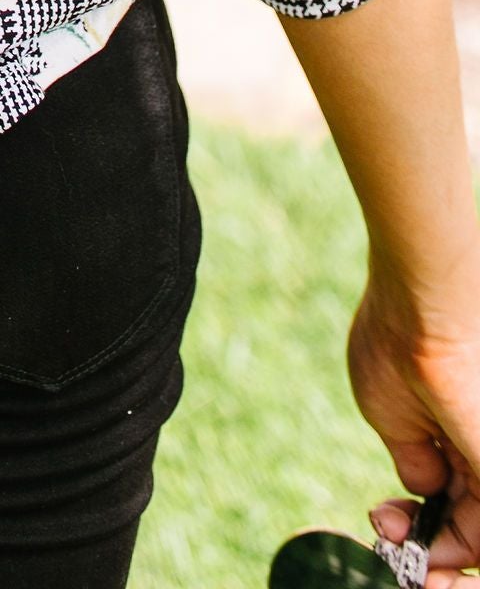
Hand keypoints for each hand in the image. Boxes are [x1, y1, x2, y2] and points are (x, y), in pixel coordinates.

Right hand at [352, 263, 479, 572]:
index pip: (452, 495)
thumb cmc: (398, 343)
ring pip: (477, 524)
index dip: (423, 524)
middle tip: (395, 543)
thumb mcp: (389, 411)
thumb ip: (414, 458)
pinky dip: (460, 546)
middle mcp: (477, 442)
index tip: (389, 527)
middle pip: (467, 517)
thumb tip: (424, 488)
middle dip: (430, 544)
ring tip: (398, 537)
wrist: (426, 310)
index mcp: (456, 428)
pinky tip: (426, 551)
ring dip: (438, 548)